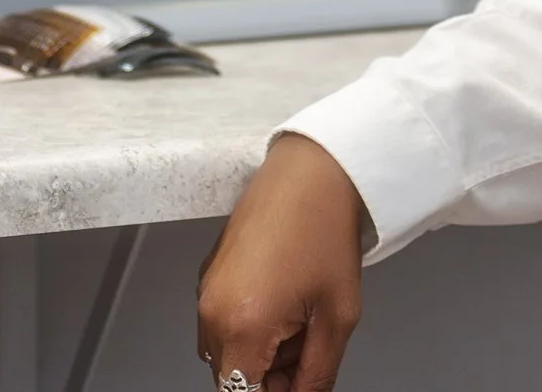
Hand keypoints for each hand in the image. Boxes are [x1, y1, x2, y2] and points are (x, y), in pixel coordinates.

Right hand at [195, 133, 369, 390]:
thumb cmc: (325, 231)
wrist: (311, 170)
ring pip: (227, 350)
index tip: (297, 386)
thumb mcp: (336, 318)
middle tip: (309, 349)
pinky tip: (284, 300)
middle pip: (232, 377)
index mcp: (240, 326)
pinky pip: (222, 320)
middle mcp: (210, 311)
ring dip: (260, 352)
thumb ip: (316, 375)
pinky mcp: (208, 273)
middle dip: (270, 376)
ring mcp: (205, 290)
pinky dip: (250, 325)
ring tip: (301, 319)